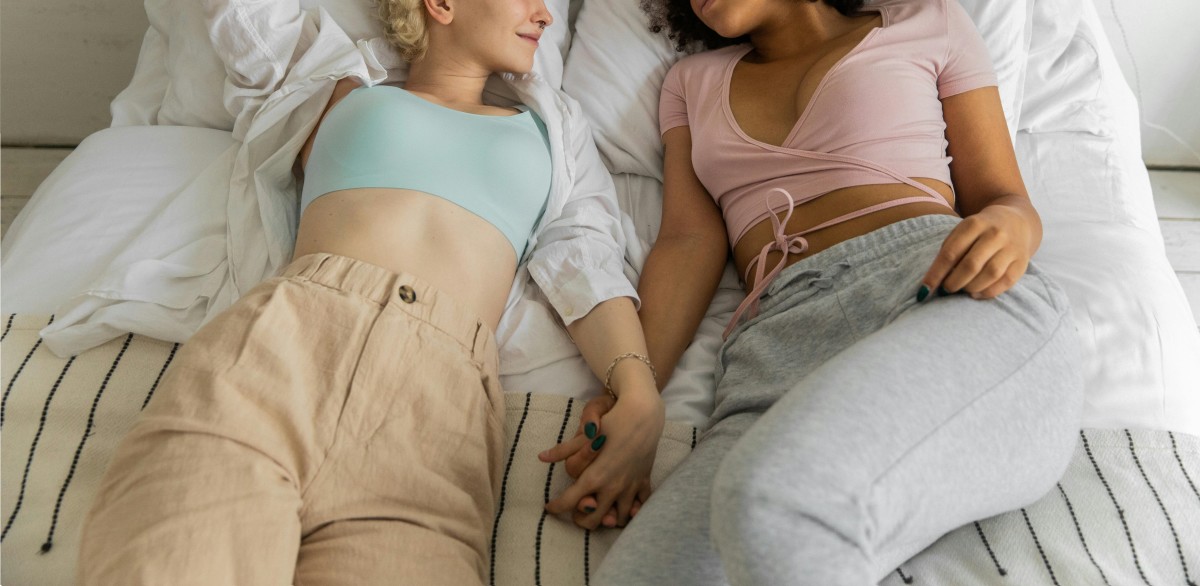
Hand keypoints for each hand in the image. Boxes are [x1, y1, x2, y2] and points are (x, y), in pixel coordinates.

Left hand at [542, 386, 663, 528]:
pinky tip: (626, 507)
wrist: (643, 415)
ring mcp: (629, 487)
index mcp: (593, 477)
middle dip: (582, 520)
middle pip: (593, 519)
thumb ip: (563, 450)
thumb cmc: (612, 422)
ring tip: (602, 510)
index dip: (556, 507)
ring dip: (608, 518)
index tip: (551, 507)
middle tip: (577, 512)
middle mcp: (611, 487)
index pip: (569, 502)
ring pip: (618, 519)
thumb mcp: (585, 436)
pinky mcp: (643, 481)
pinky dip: (632, 511)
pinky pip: (640, 506)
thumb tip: (542, 457)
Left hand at [920, 204, 1035, 299]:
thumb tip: (934, 282)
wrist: (1015, 221)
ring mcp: (1011, 247)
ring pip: (990, 274)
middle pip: (971, 265)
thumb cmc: (979, 231)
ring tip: (962, 290)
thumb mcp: (962, 232)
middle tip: (946, 290)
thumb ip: (949, 252)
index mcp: (974, 224)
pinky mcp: (1022, 261)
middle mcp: (995, 234)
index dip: (936, 274)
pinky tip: (976, 294)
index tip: (924, 290)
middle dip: (954, 282)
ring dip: (971, 288)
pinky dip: (988, 292)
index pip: (951, 252)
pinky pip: (1006, 281)